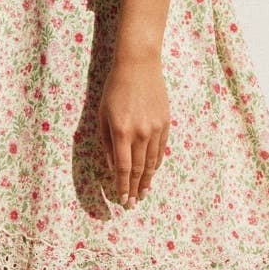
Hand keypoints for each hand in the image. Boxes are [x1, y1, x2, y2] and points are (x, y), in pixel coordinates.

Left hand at [98, 53, 171, 206]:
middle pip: (139, 169)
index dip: (122, 186)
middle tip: (133, 203)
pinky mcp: (165, 122)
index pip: (123, 168)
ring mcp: (155, 128)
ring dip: (148, 180)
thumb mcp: (103, 115)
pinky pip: (161, 149)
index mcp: (121, 132)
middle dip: (135, 188)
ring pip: (152, 162)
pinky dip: (157, 163)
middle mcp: (140, 133)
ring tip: (144, 193)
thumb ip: (106, 142)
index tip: (122, 199)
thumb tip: (112, 166)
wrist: (139, 65)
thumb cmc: (114, 89)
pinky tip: (153, 172)